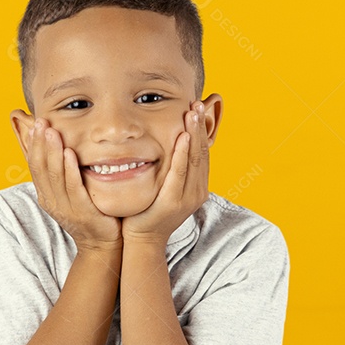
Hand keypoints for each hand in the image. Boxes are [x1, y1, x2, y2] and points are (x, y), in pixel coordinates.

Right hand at [26, 117, 121, 251]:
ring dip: (52, 151)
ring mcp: (65, 208)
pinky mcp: (82, 212)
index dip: (34, 144)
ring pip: (55, 175)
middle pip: (41, 168)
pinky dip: (70, 169)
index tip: (35, 124)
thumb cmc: (90, 214)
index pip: (35, 166)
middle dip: (41, 143)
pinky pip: (73, 187)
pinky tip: (69, 153)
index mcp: (46, 196)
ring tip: (52, 132)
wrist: (102, 245)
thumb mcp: (71, 195)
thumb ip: (63, 175)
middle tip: (41, 122)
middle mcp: (52, 202)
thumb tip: (59, 148)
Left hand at [121, 100, 209, 245]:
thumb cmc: (149, 212)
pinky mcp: (173, 201)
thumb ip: (172, 170)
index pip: (202, 154)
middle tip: (198, 104)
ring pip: (193, 159)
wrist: (142, 240)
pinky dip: (182, 153)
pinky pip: (179, 172)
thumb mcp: (165, 188)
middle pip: (201, 153)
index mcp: (197, 187)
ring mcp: (187, 197)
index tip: (198, 109)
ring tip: (193, 113)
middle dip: (200, 126)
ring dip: (194, 133)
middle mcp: (197, 191)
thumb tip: (172, 145)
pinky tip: (183, 136)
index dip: (202, 131)